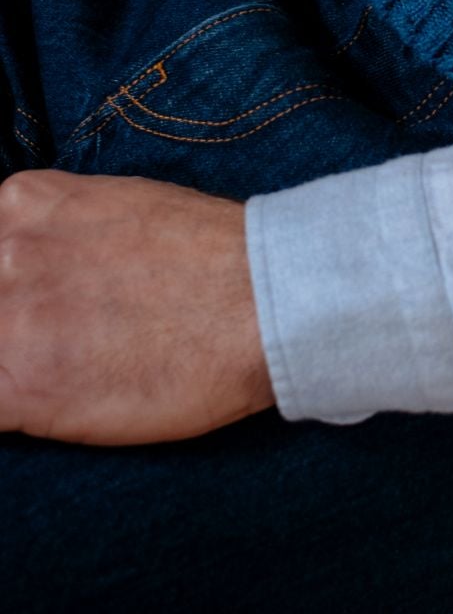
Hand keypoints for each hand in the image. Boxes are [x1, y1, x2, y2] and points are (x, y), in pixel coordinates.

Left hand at [0, 169, 274, 445]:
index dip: (13, 289)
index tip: (36, 305)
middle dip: (17, 324)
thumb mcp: (118, 205)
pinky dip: (16, 411)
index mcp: (24, 203)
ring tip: (75, 367)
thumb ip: (55, 228)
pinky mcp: (23, 390)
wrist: (266, 301)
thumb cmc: (210, 253)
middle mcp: (6, 254)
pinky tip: (57, 406)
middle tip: (71, 334)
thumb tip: (31, 261)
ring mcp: (12, 321)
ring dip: (16, 365)